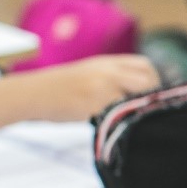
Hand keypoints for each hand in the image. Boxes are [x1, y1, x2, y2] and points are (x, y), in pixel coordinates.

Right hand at [25, 55, 160, 121]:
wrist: (33, 93)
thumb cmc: (62, 86)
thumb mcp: (90, 71)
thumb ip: (114, 76)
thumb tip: (141, 92)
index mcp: (108, 62)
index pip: (145, 65)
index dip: (152, 80)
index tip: (149, 94)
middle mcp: (108, 72)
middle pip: (147, 82)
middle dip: (150, 97)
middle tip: (142, 110)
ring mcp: (102, 88)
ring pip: (136, 99)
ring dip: (136, 109)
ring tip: (128, 118)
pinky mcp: (94, 106)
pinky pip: (118, 114)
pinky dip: (120, 120)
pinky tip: (114, 125)